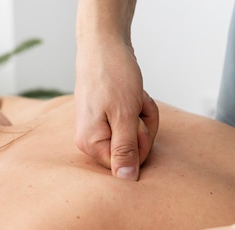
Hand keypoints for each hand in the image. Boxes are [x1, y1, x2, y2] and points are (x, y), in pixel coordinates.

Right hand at [74, 39, 158, 179]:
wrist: (104, 44)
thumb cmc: (112, 74)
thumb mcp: (124, 115)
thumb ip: (125, 150)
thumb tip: (126, 180)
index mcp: (90, 144)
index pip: (126, 165)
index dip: (140, 144)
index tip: (135, 121)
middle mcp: (91, 141)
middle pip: (133, 152)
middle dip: (143, 127)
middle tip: (136, 105)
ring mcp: (99, 130)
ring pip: (137, 136)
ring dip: (143, 115)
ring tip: (134, 97)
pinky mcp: (107, 119)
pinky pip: (133, 124)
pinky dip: (139, 109)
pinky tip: (134, 95)